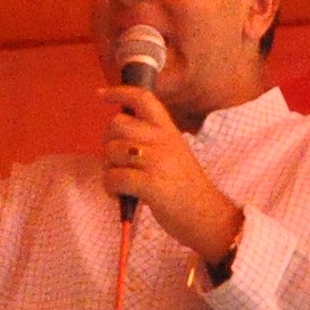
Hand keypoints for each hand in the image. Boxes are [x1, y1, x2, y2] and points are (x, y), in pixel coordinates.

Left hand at [99, 84, 244, 266]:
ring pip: (111, 152)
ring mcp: (157, 161)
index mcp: (169, 131)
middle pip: (117, 125)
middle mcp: (163, 140)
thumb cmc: (187, 189)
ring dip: (108, 170)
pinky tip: (120, 196)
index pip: (143, 99)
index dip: (119, 92)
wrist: (208, 217)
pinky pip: (114, 177)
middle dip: (108, 144)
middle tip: (117, 164)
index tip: (101, 94)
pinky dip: (110, 187)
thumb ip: (151, 141)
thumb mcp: (174, 154)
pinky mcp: (150, 184)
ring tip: (121, 185)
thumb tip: (117, 137)